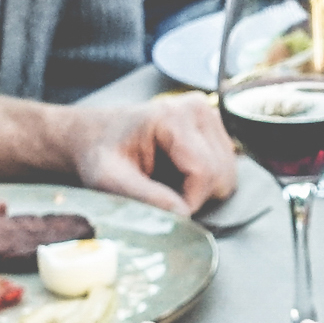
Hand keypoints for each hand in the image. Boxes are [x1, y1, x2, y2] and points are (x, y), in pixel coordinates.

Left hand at [67, 90, 236, 211]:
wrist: (96, 136)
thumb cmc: (99, 154)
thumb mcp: (109, 179)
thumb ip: (145, 197)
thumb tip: (183, 214)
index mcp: (173, 116)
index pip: (205, 172)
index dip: (190, 201)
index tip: (166, 211)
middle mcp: (198, 108)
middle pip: (222, 174)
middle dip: (195, 196)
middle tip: (162, 195)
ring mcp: (209, 116)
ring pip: (227, 174)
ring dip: (200, 190)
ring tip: (167, 183)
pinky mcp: (213, 127)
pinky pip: (225, 168)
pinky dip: (204, 182)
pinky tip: (178, 175)